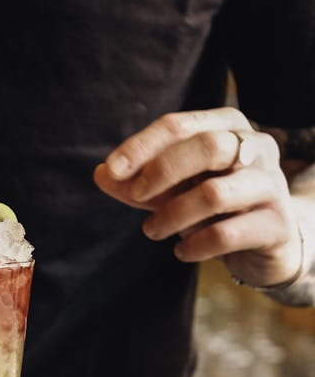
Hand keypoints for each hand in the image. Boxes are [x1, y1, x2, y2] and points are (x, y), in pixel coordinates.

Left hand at [93, 107, 302, 287]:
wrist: (265, 240)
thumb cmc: (212, 203)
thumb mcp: (170, 188)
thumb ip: (136, 182)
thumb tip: (101, 175)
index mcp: (227, 125)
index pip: (179, 125)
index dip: (141, 146)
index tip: (111, 170)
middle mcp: (255, 147)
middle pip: (207, 147)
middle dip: (162, 171)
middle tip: (135, 196)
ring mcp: (270, 185)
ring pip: (215, 193)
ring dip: (173, 215)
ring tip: (152, 230)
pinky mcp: (276, 225)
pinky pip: (227, 234)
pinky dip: (195, 244)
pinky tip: (181, 251)